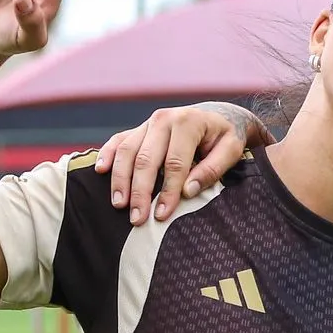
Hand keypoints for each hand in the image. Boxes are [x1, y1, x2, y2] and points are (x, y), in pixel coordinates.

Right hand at [94, 103, 256, 225]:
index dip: (168, 191)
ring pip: (127, 151)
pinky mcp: (138, 129)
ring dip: (120, 179)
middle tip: (137, 218)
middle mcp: (163, 119)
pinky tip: (101, 171)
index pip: (175, 163)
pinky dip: (107, 155)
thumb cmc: (226, 136)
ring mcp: (148, 123)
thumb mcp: (231, 150)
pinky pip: (118, 140)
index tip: (162, 215)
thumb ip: (211, 170)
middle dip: (140, 191)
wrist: (219, 115)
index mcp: (188, 122)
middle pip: (146, 159)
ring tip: (119, 205)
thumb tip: (187, 191)